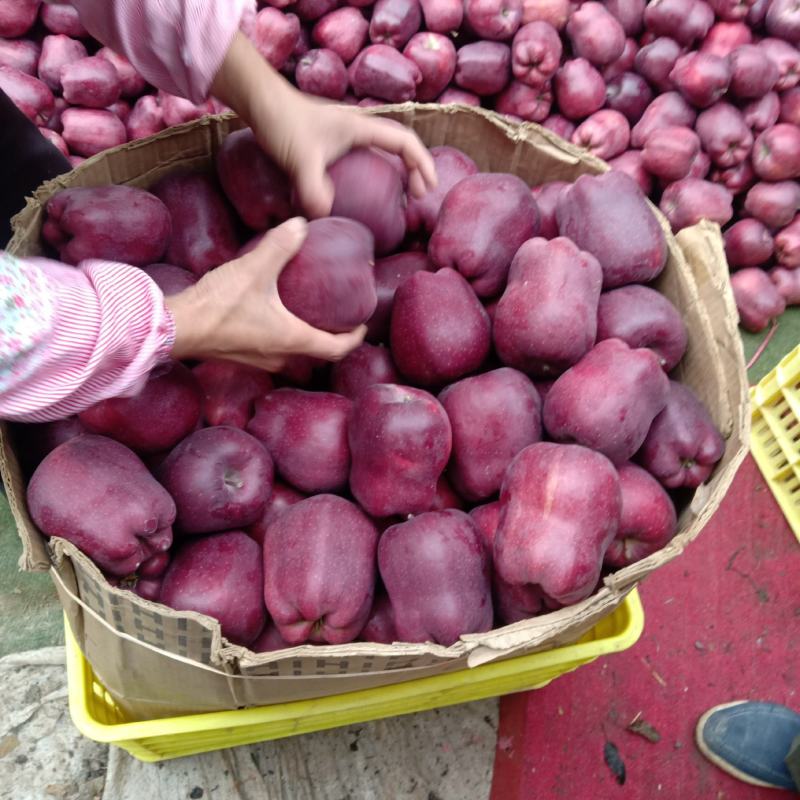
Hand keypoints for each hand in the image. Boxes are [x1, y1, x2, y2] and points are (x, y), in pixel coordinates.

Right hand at [165, 219, 365, 370]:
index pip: (337, 348)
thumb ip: (280, 246)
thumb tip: (301, 225)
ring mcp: (260, 361)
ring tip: (310, 317)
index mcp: (292, 340)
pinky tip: (275, 319)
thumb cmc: (217, 305)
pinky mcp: (242, 357)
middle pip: (318, 355)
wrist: (177, 327)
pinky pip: (274, 352)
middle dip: (332, 339)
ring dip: (307, 341)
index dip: (354, 338)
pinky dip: (284, 339)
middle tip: (339, 319)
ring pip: (295, 356)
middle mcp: (281, 357)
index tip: (362, 326)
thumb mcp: (253, 269)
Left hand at [211, 33, 436, 217]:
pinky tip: (361, 194)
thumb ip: (312, 186)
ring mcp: (344, 136)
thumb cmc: (282, 121)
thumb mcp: (300, 157)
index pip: (405, 142)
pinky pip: (362, 159)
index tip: (428, 187)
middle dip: (415, 170)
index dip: (422, 163)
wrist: (259, 102)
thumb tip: (325, 214)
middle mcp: (358, 129)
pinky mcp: (330, 143)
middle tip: (417, 197)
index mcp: (361, 127)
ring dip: (395, 172)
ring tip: (397, 197)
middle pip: (399, 146)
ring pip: (381, 152)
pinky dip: (373, 174)